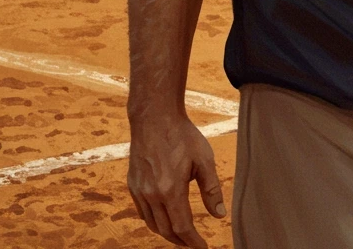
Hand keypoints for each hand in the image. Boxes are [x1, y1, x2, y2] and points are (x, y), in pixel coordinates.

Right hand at [128, 115, 225, 247]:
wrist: (155, 117)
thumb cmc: (182, 135)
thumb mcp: (204, 159)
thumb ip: (212, 189)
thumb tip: (220, 215)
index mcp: (170, 190)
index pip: (182, 227)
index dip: (194, 241)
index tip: (204, 247)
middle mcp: (151, 195)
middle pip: (166, 230)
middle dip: (181, 241)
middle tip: (194, 244)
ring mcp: (139, 191)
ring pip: (152, 224)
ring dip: (167, 233)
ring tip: (181, 235)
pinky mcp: (133, 185)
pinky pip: (143, 212)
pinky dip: (155, 221)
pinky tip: (165, 217)